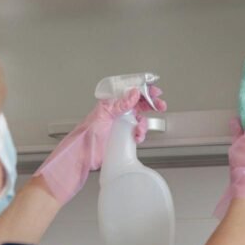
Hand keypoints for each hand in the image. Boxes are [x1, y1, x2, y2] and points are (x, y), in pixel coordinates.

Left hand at [35, 85, 165, 205]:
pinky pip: (137, 132)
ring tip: (140, 130)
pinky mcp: (124, 136)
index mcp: (111, 103)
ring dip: (144, 123)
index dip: (143, 89)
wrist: (83, 154)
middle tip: (160, 105)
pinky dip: (140, 134)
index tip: (154, 90)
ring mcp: (121, 124)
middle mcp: (117, 112)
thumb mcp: (104, 115)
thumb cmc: (87, 134)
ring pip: (140, 119)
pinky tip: (137, 137)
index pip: (130, 91)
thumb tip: (134, 93)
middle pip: (139, 103)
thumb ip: (120, 104)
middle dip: (151, 104)